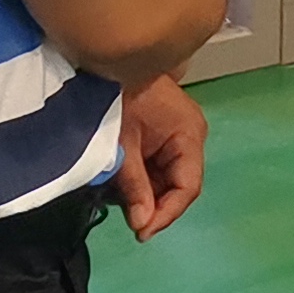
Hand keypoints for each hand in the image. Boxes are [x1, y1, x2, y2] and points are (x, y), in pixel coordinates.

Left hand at [112, 76, 207, 241]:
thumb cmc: (117, 96)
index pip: (187, 186)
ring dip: (145, 192)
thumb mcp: (123, 145)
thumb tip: (142, 225)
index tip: (141, 232)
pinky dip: (141, 178)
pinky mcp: (162, 133)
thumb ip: (135, 186)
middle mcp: (190, 135)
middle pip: (178, 184)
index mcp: (189, 134)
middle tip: (127, 218)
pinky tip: (122, 182)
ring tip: (120, 198)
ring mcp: (177, 133)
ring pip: (166, 177)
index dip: (167, 213)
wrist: (103, 60)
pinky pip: (157, 165)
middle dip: (153, 204)